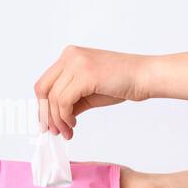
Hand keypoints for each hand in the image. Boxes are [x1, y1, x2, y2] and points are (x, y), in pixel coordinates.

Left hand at [34, 46, 149, 138]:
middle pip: (42, 89)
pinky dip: (65, 117)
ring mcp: (76, 63)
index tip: (47, 123)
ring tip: (67, 132)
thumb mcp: (87, 93)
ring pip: (53, 98)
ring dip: (58, 120)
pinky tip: (73, 124)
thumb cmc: (120, 83)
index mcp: (69, 56)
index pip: (44, 83)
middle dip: (45, 114)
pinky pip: (64, 101)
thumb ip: (68, 101)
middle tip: (53, 131)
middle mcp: (69, 56)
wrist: (145, 77)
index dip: (42, 105)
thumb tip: (52, 119)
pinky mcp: (85, 74)